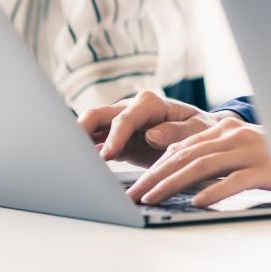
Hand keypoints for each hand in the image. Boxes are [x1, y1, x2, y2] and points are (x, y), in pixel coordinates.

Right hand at [78, 90, 226, 168]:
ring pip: (91, 128)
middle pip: (97, 116)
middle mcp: (130, 109)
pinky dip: (86, 154)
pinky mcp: (116, 139)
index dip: (115, 136)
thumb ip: (177, 132)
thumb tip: (152, 135)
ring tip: (69, 161)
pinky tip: (79, 168)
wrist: (200, 134)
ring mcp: (119, 123)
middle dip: (81, 131)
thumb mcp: (198, 129)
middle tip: (73, 153)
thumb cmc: (201, 129)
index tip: (107, 155)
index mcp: (150, 104)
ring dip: (79, 143)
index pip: (126, 118)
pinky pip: (96, 144)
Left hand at [125, 116, 270, 207]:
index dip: (157, 165)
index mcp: (228, 129)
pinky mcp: (266, 169)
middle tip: (136, 193)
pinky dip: (215, 191)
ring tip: (154, 197)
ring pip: (204, 165)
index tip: (137, 184)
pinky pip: (235, 180)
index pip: (184, 146)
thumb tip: (179, 167)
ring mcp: (251, 151)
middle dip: (157, 175)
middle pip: (187, 154)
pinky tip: (198, 201)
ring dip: (174, 183)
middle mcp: (236, 135)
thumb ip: (216, 155)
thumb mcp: (243, 151)